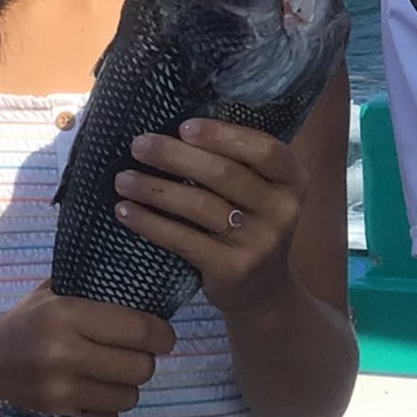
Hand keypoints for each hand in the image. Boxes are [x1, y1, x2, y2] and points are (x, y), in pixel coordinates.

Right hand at [0, 283, 175, 416]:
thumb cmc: (19, 329)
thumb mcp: (49, 295)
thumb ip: (92, 284)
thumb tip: (143, 271)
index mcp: (65, 315)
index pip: (141, 329)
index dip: (162, 334)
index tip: (162, 335)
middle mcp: (62, 354)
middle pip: (141, 367)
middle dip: (143, 361)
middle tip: (133, 355)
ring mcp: (58, 393)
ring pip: (129, 397)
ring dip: (125, 388)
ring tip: (108, 376)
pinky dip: (105, 410)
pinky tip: (87, 395)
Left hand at [112, 120, 306, 315]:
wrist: (262, 289)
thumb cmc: (250, 224)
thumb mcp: (261, 191)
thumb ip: (237, 161)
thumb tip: (175, 127)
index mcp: (293, 180)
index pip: (264, 149)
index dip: (222, 135)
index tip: (184, 127)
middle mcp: (283, 211)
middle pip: (224, 174)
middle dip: (175, 156)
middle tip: (139, 145)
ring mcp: (260, 243)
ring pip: (199, 205)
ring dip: (155, 189)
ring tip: (123, 179)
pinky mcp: (233, 269)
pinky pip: (184, 239)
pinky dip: (150, 223)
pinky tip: (126, 211)